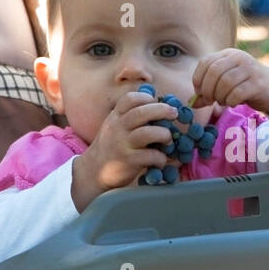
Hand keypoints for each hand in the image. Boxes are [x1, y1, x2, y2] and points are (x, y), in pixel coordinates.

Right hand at [71, 91, 173, 210]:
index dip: (145, 97)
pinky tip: (161, 160)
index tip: (155, 101)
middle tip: (174, 113)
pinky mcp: (128, 161)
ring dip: (164, 134)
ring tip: (168, 140)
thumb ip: (130, 116)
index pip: (129, 99)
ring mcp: (122, 145)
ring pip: (147, 133)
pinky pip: (150, 155)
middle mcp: (117, 128)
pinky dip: (161, 157)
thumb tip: (158, 104)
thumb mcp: (115, 126)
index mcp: (115, 117)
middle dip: (162, 110)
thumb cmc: (111, 146)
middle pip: (141, 113)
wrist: (94, 171)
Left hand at [192, 49, 268, 123]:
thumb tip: (192, 104)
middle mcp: (239, 57)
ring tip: (223, 101)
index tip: (200, 92)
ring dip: (220, 97)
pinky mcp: (258, 83)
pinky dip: (231, 101)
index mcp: (229, 54)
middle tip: (210, 100)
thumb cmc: (245, 86)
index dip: (198, 79)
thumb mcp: (225, 85)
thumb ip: (208, 92)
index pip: (206, 62)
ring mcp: (250, 69)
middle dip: (208, 90)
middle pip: (214, 72)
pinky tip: (233, 103)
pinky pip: (237, 93)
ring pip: (225, 83)